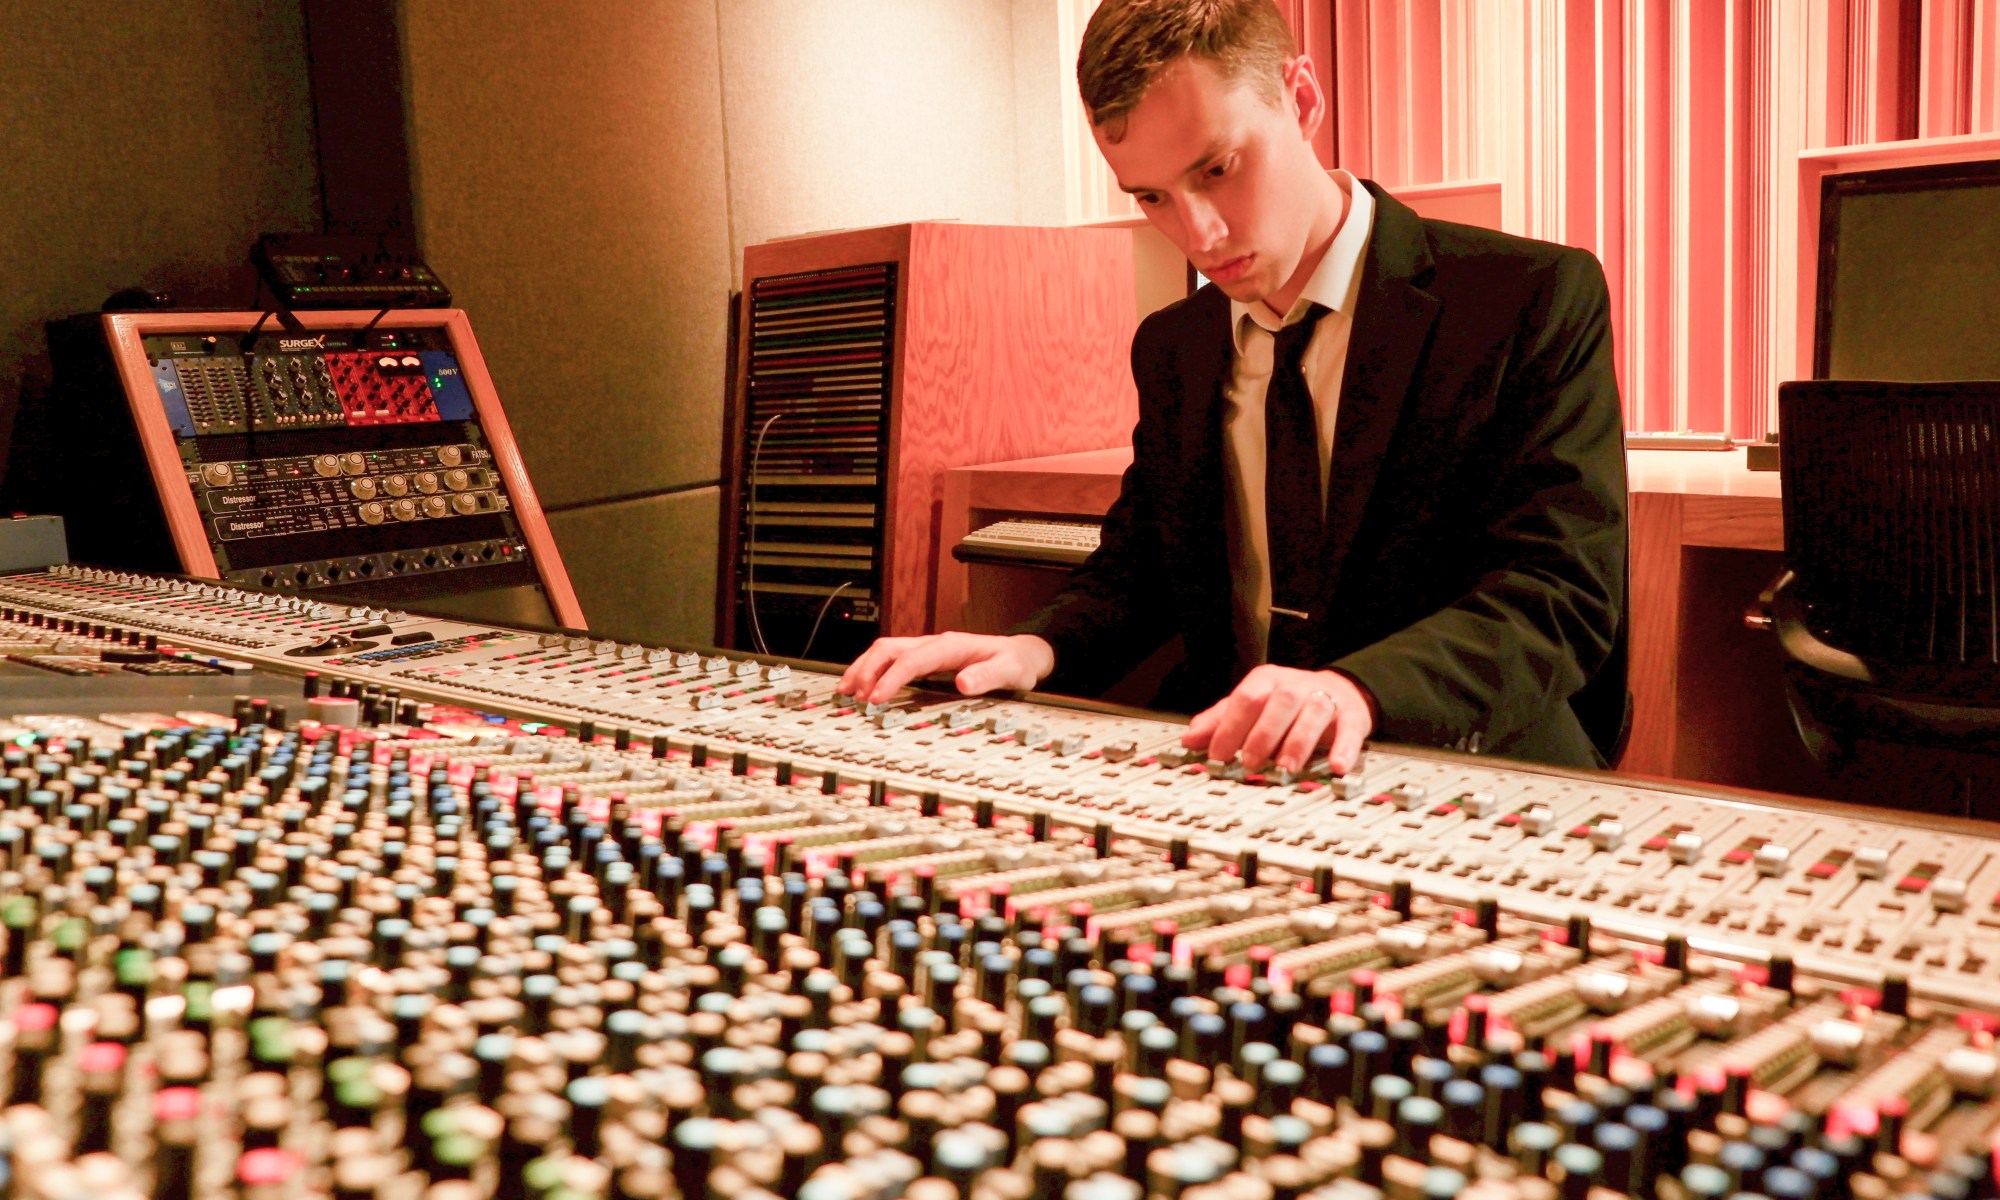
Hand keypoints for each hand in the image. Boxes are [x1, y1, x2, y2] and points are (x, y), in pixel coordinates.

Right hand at [838, 632, 1055, 705]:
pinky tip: (863, 685)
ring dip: (864, 668)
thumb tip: (963, 682)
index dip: (892, 678)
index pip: (912, 659)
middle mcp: (935, 644)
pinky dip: (873, 671)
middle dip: (867, 670)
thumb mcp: (1009, 671)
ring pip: (885, 651)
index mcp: (951, 646)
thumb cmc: (1015, 663)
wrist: (1021, 655)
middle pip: (889, 648)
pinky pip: (891, 660)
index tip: (876, 698)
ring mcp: (927, 650)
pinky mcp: (925, 659)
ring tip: (846, 690)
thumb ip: (987, 677)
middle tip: (852, 695)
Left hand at [1182, 665, 1372, 775]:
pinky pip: (1350, 730)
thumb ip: (1220, 720)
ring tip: (1287, 768)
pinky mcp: (1352, 716)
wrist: (1340, 691)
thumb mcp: (1252, 705)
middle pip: (1280, 702)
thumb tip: (1189, 739)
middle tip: (1250, 763)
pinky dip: (1344, 749)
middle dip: (1263, 734)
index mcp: (1267, 681)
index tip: (1217, 755)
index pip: (1245, 699)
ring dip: (1298, 742)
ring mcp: (1326, 699)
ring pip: (1313, 712)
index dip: (1230, 727)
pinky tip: (1336, 766)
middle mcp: (1296, 686)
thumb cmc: (1288, 703)